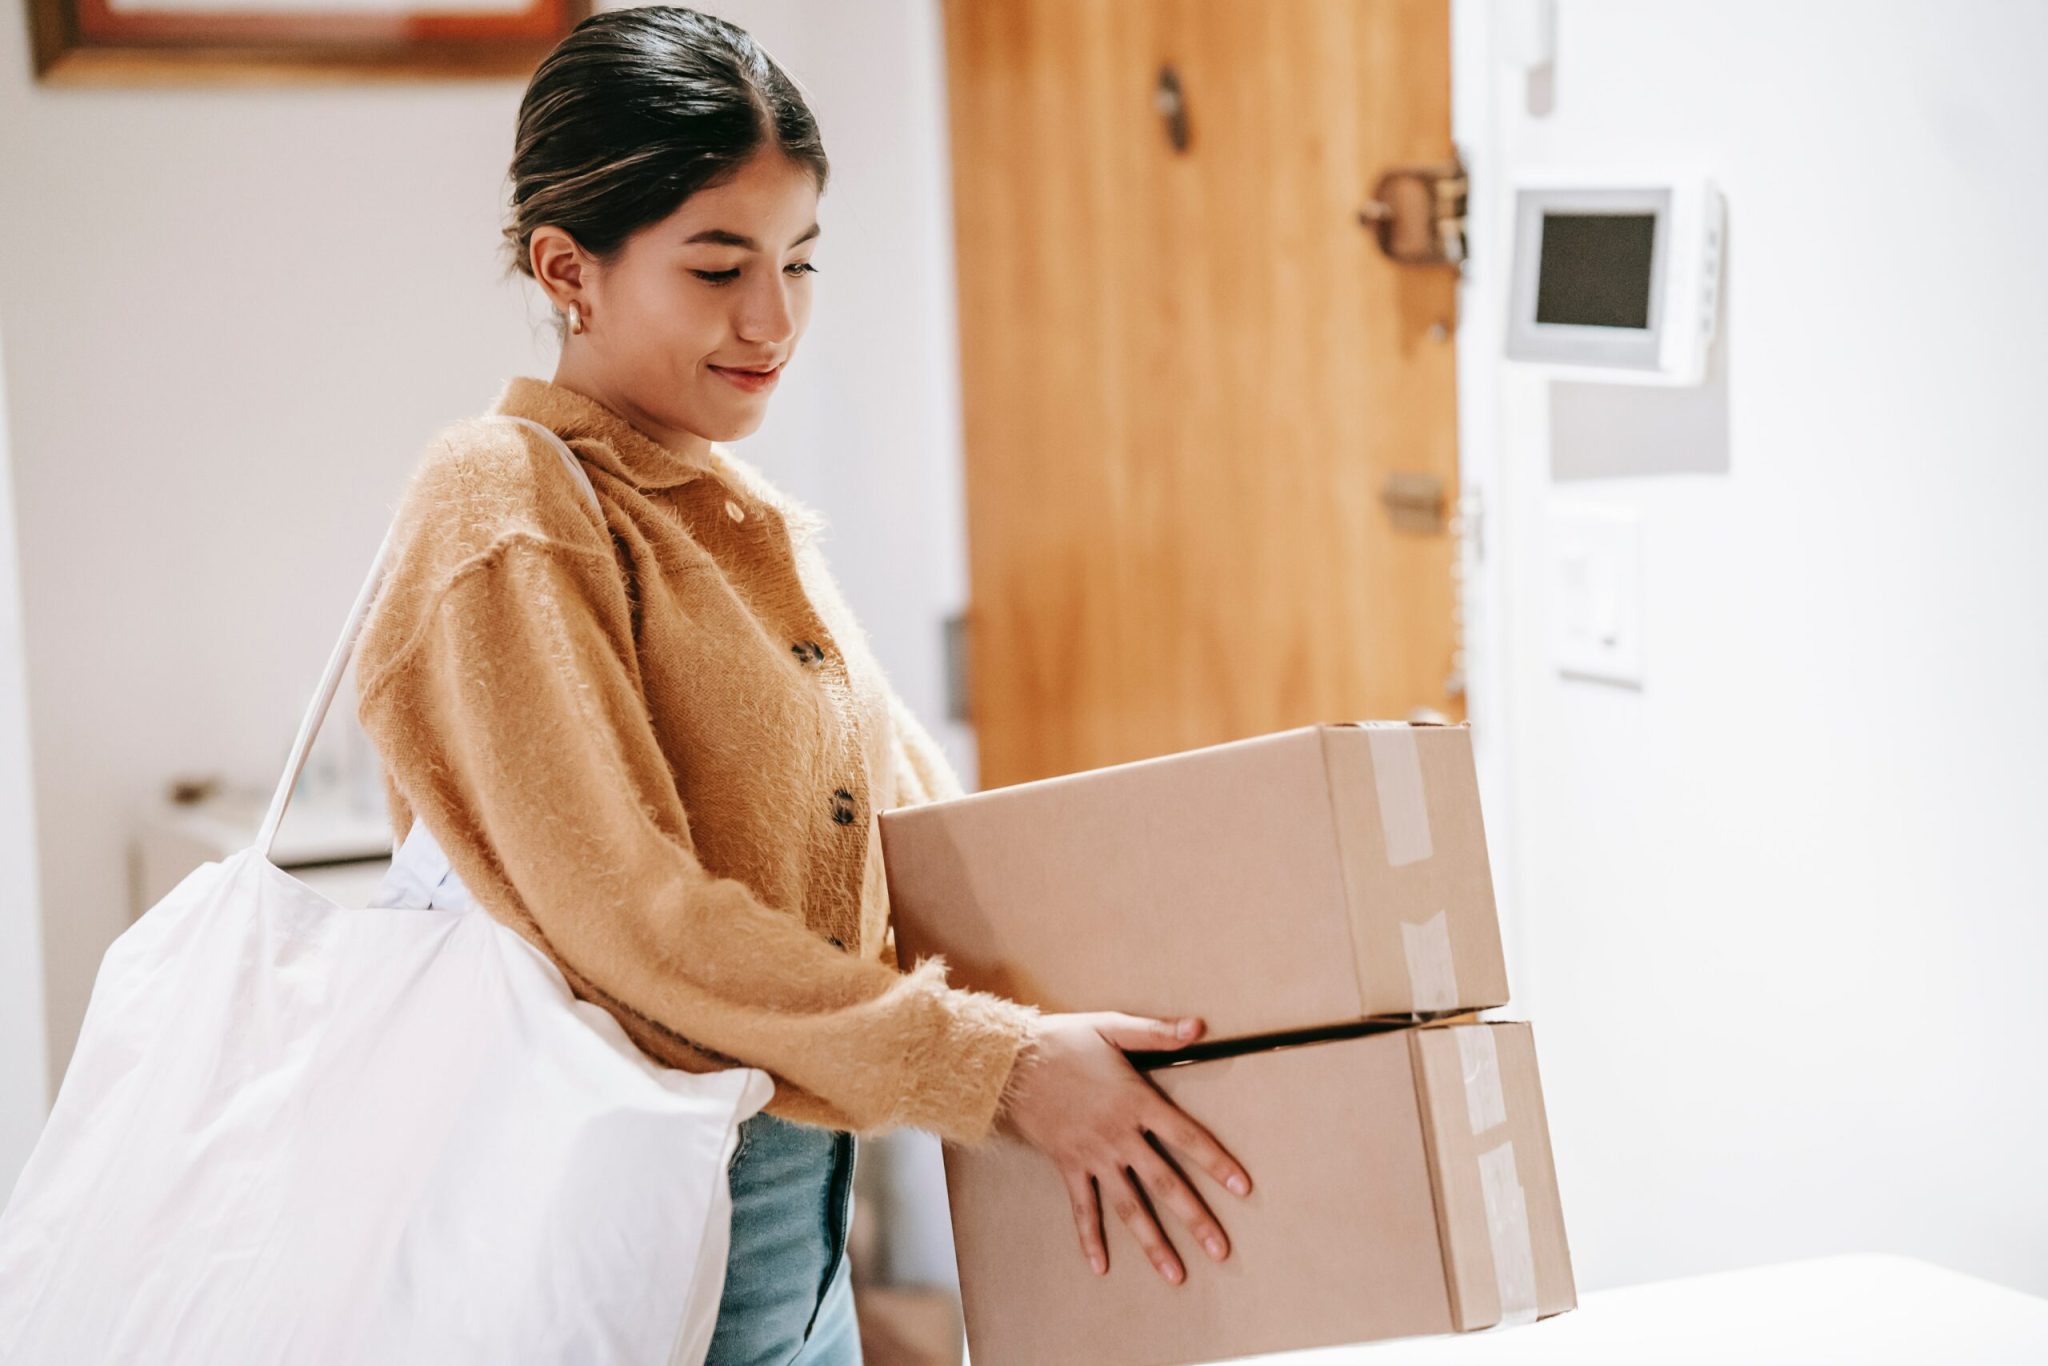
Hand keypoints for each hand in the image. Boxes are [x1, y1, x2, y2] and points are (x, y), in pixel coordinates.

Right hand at [997, 1012, 1253, 1285]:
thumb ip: (1157, 1033)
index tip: (1243, 1187)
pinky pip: (1081, 1208)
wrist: (1009, 1063)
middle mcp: (1119, 1137)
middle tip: (1220, 1250)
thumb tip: (1199, 1027)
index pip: (1187, 1137)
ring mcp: (1093, 1156)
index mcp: (1136, 1102)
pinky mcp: (1068, 1166)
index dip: (1217, 1162)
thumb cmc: (1063, 1041)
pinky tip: (1101, 1266)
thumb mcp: (1112, 1027)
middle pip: (1165, 1183)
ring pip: (1128, 1206)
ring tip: (1175, 1274)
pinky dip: (1089, 1238)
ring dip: (1153, 1242)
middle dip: (1195, 1218)